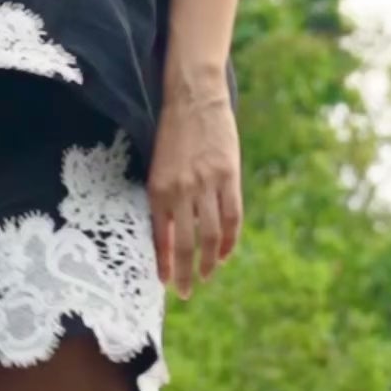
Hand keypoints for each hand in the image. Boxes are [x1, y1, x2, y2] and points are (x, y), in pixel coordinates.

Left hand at [146, 81, 242, 299]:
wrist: (193, 97)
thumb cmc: (171, 133)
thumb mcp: (157, 166)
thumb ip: (162, 198)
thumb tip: (165, 235)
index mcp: (158, 188)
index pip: (161, 237)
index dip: (164, 263)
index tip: (164, 282)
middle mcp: (181, 190)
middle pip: (186, 244)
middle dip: (185, 273)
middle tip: (184, 292)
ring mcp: (207, 184)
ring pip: (211, 235)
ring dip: (208, 262)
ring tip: (205, 276)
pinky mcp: (229, 176)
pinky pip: (232, 218)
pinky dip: (229, 241)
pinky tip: (223, 254)